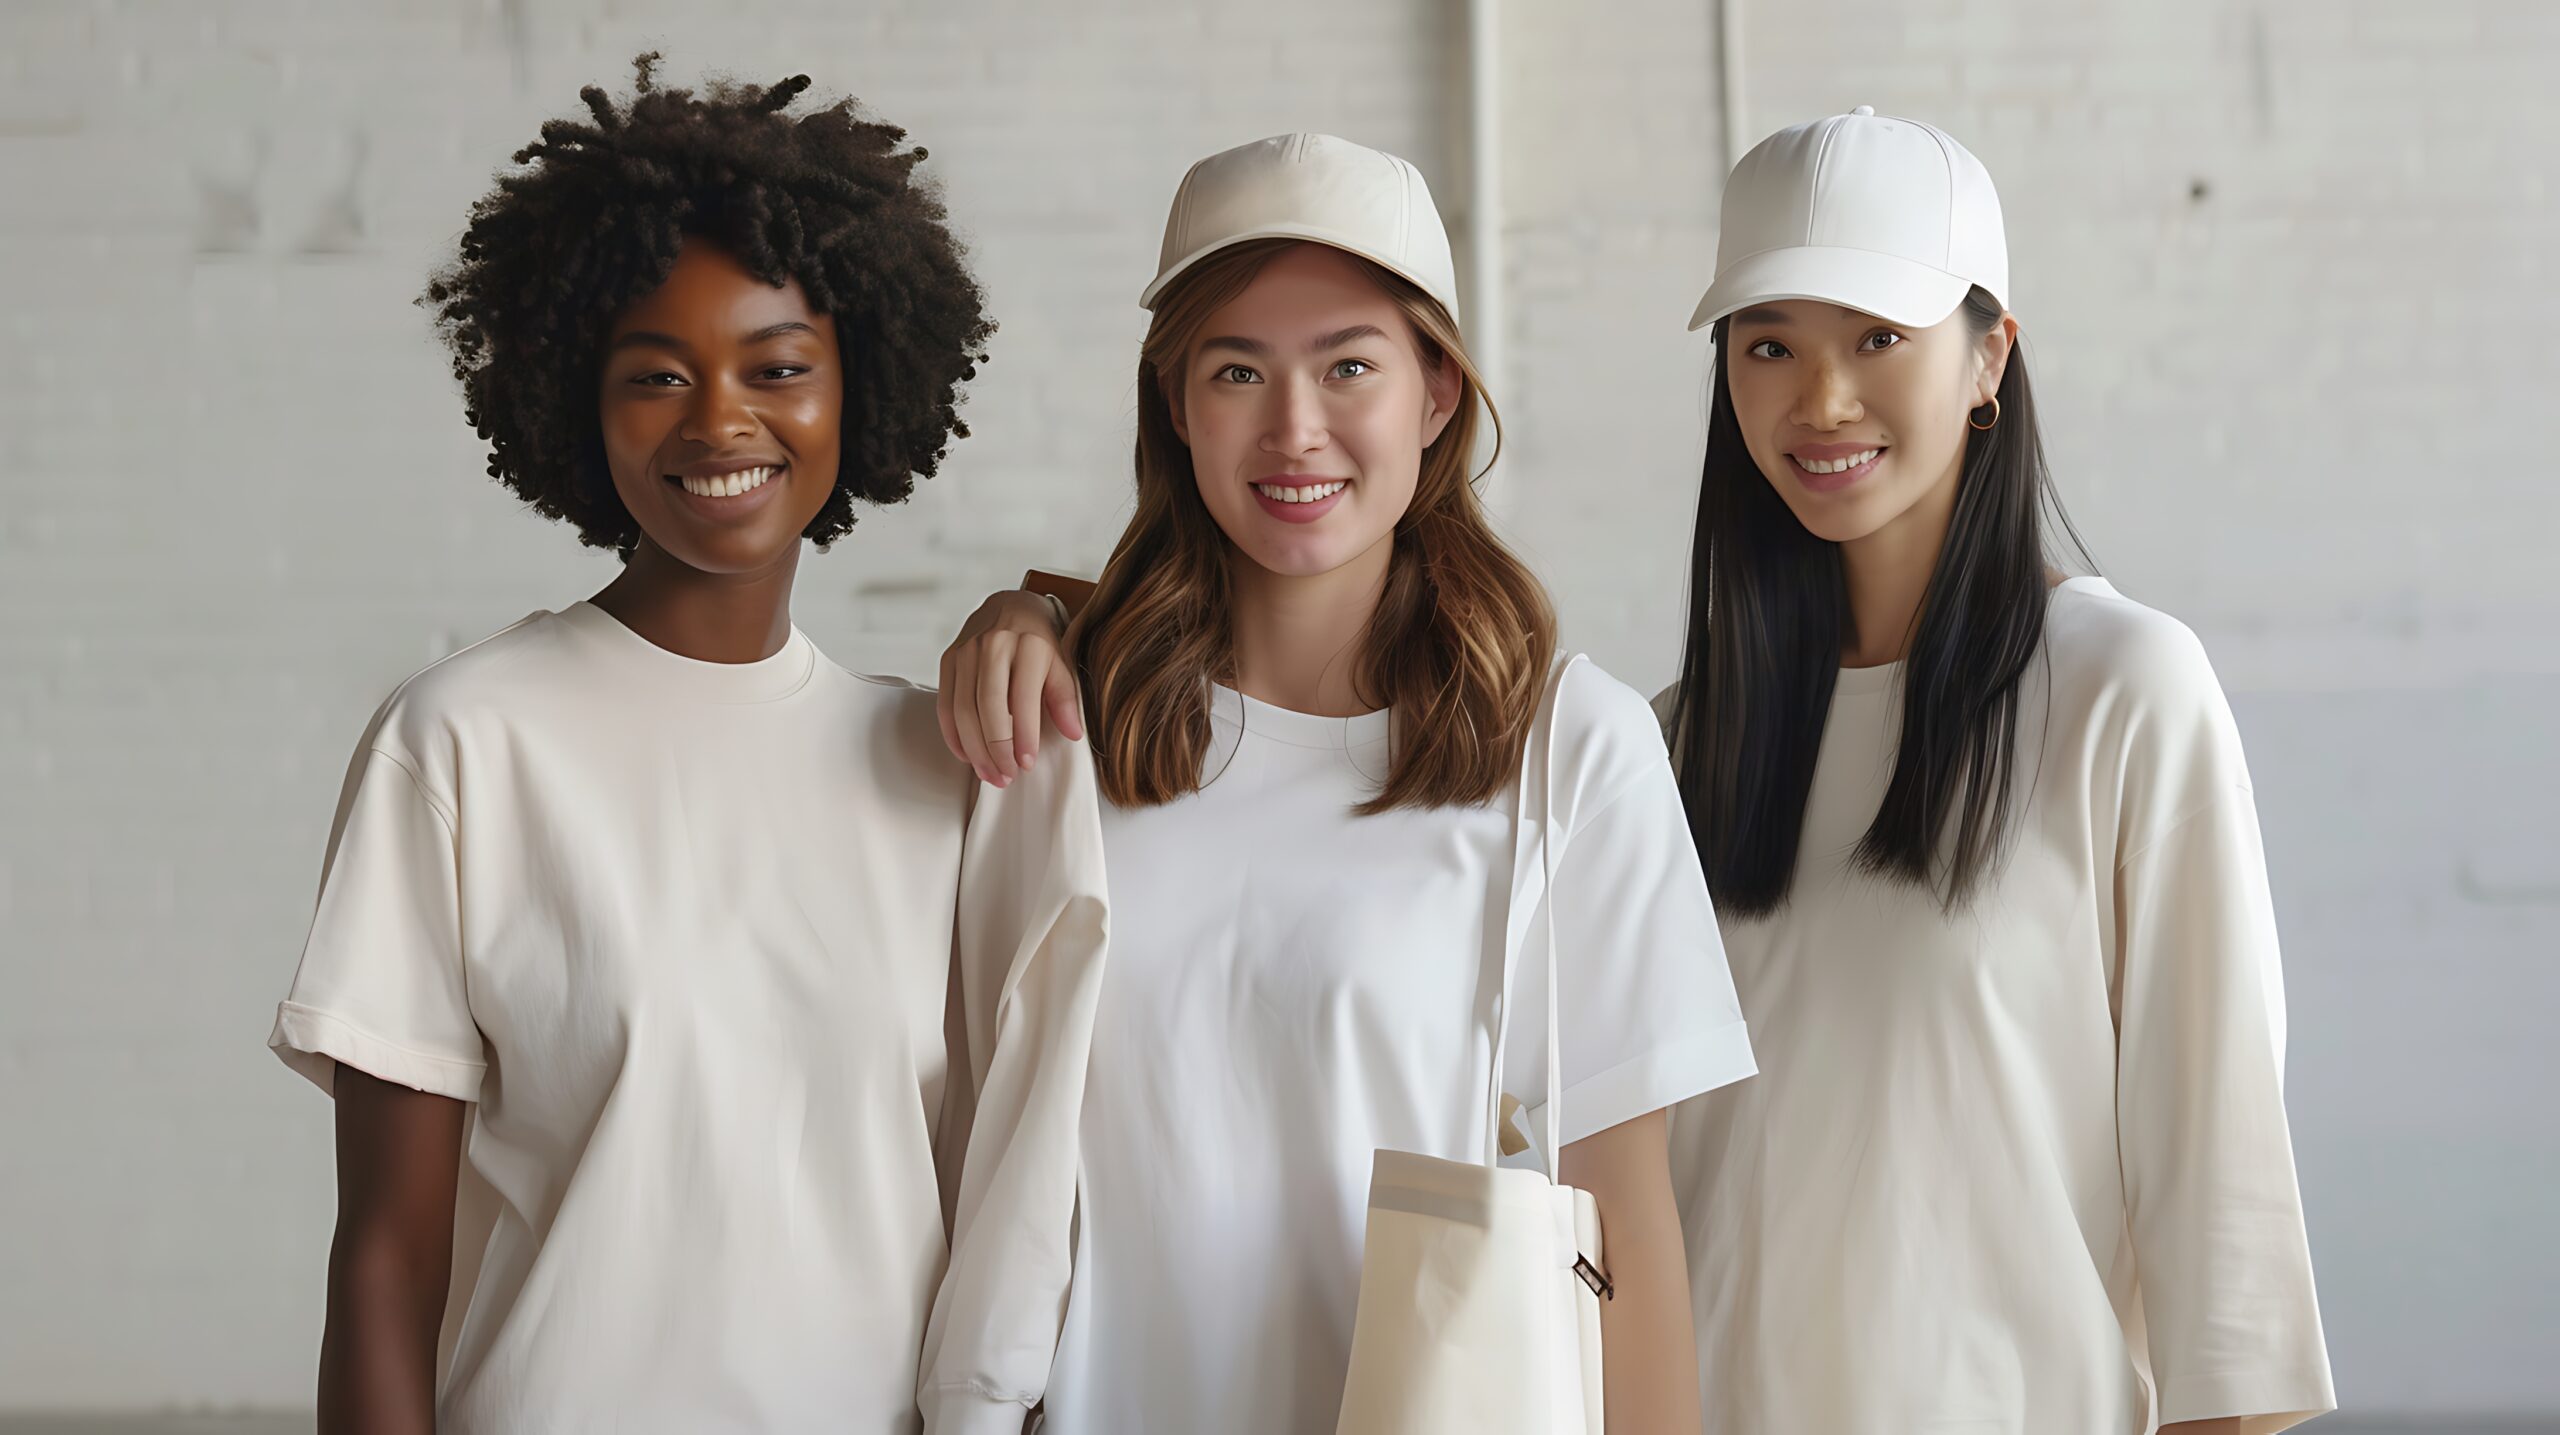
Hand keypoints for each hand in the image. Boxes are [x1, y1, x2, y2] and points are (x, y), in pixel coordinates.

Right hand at [937, 589, 1078, 786]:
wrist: (1011, 607)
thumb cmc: (1040, 642)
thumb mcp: (1062, 663)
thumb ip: (1065, 697)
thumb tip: (1073, 733)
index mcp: (1029, 644)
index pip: (1023, 699)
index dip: (1023, 737)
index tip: (1027, 763)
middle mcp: (994, 644)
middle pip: (989, 707)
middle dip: (996, 749)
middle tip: (1007, 776)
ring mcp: (966, 650)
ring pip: (963, 710)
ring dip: (975, 749)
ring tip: (990, 774)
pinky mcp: (949, 659)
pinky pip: (945, 705)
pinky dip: (954, 736)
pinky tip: (969, 756)